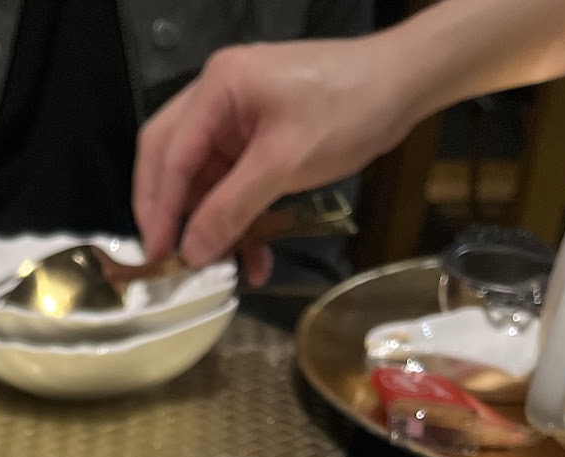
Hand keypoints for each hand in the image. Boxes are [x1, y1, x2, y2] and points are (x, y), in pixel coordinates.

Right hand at [133, 37, 410, 285]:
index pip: (170, 154)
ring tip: (218, 264)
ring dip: (210, 221)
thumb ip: (232, 209)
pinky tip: (253, 251)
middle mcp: (217, 97)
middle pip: (171, 160)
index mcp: (217, 88)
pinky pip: (234, 180)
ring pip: (203, 176)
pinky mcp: (259, 135)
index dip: (160, 209)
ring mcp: (238, 116)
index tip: (157, 255)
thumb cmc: (348, 110)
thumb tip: (192, 253)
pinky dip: (239, 215)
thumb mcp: (285, 163)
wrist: (407, 83)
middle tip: (167, 255)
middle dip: (170, 212)